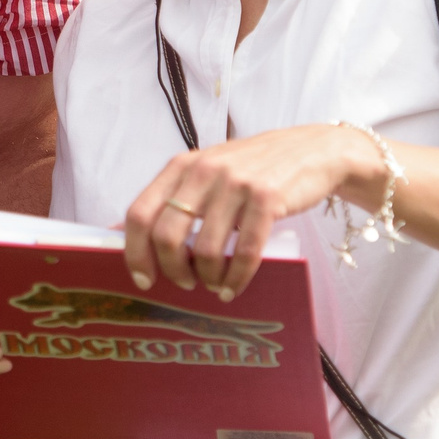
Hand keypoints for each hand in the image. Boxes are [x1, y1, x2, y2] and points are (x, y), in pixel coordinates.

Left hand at [122, 125, 376, 299]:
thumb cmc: (253, 168)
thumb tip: (128, 235)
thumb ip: (176, 197)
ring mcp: (235, 184)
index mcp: (181, 166)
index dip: (135, 253)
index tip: (143, 279)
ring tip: (215, 286)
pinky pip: (245, 252)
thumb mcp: (208, 172)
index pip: (140, 214)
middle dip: (172, 271)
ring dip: (209, 279)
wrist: (311, 150)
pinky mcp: (266, 198)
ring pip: (207, 250)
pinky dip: (237, 278)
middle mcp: (203, 171)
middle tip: (185, 284)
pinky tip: (234, 287)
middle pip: (167, 237)